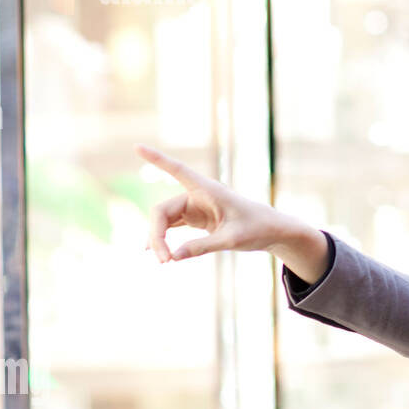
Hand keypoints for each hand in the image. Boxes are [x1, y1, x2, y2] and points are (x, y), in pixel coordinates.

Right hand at [135, 143, 289, 261]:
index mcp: (208, 190)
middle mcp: (197, 195)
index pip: (177, 170)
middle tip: (163, 260)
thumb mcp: (231, 240)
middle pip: (161, 211)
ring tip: (163, 262)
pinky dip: (163, 239)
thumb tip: (173, 257)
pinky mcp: (195, 218)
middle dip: (156, 235)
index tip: (137, 147)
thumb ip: (202, 247)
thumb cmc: (257, 229)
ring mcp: (194, 207)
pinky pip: (170, 226)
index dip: (156, 159)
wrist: (271, 231)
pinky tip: (157, 252)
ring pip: (163, 220)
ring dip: (159, 240)